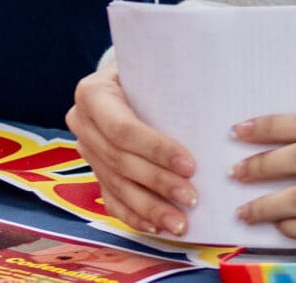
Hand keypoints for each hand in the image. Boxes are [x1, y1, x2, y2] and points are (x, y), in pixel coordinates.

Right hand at [66, 62, 198, 237]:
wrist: (124, 80)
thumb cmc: (146, 73)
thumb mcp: (150, 68)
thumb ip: (169, 82)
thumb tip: (213, 97)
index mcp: (92, 93)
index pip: (122, 128)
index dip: (155, 149)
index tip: (190, 165)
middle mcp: (82, 122)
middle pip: (119, 160)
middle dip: (157, 182)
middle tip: (192, 198)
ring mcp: (85, 150)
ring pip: (115, 185)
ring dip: (149, 207)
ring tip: (180, 223)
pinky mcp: (93, 170)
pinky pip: (110, 199)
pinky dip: (133, 216)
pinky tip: (156, 227)